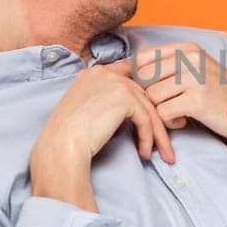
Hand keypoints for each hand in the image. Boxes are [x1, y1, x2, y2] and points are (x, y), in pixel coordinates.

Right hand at [31, 58, 175, 180]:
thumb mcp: (87, 109)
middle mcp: (105, 73)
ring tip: (164, 153)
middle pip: (142, 94)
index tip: (158, 115)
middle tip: (165, 142)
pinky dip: (148, 138)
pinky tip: (145, 153)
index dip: (145, 95)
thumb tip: (135, 110)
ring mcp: (115, 82)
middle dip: (157, 120)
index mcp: (94, 73)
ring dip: (158, 133)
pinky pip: (145, 119)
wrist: (61, 145)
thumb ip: (107, 102)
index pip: (130, 77)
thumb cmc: (69, 136)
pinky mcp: (123, 98)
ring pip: (148, 107)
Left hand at [133, 42, 226, 156]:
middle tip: (166, 105)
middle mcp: (192, 58)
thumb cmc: (219, 95)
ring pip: (152, 97)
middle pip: (144, 78)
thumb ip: (169, 65)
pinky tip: (184, 122)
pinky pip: (163, 113)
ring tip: (178, 114)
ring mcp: (195, 77)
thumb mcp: (197, 70)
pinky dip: (170, 123)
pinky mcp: (197, 100)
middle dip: (149, 96)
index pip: (143, 58)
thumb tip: (127, 67)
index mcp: (188, 48)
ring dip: (160, 111)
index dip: (140, 79)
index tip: (151, 92)